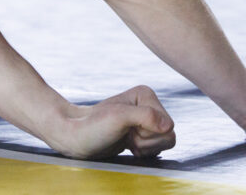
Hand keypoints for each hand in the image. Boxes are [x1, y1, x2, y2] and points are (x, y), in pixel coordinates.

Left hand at [56, 85, 175, 158]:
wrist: (77, 137)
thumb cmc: (93, 126)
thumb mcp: (118, 118)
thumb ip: (145, 117)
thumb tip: (169, 126)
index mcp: (146, 94)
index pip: (168, 125)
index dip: (148, 133)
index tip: (127, 128)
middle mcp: (148, 105)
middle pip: (168, 135)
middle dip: (146, 142)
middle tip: (126, 135)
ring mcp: (145, 119)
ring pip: (165, 142)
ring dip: (145, 147)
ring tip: (126, 139)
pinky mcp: (141, 132)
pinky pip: (158, 147)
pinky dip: (144, 151)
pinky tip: (129, 145)